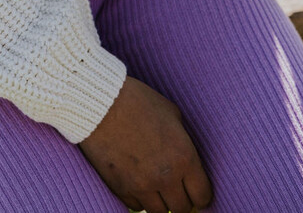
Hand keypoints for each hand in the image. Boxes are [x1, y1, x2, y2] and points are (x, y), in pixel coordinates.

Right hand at [78, 75, 212, 212]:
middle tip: (176, 189)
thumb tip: (189, 160)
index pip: (202, 195)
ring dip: (161, 202)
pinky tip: (138, 182)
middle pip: (182, 209)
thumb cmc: (138, 101)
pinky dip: (139, 198)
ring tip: (157, 187)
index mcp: (183, 156)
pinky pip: (135, 206)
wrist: (100, 102)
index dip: (202, 195)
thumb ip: (182, 140)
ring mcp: (142, 186)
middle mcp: (165, 177)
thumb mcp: (171, 113)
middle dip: (182, 200)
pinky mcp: (120, 189)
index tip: (197, 192)